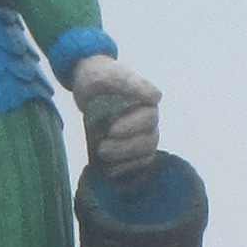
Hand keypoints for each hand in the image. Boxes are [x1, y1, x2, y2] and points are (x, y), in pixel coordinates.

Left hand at [73, 52, 162, 179]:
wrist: (89, 84)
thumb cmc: (100, 76)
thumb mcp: (110, 75)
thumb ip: (132, 84)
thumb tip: (157, 97)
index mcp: (147, 102)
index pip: (149, 119)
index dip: (132, 127)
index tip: (111, 129)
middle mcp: (149, 121)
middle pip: (148, 141)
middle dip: (126, 148)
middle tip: (102, 149)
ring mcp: (143, 135)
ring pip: (145, 154)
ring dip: (126, 161)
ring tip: (103, 158)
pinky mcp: (133, 148)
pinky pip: (138, 164)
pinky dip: (127, 170)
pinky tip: (110, 171)